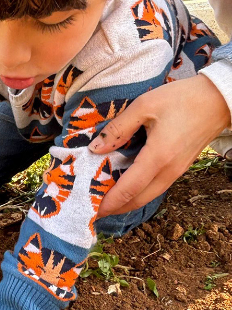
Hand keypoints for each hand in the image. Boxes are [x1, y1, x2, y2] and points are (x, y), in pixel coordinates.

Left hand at [90, 74, 230, 215]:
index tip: (91, 211)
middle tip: (93, 210)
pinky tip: (126, 187)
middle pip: (138, 200)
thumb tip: (95, 148)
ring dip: (127, 202)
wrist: (219, 99)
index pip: (129, 189)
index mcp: (158, 157)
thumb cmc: (182, 99)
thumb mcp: (144, 106)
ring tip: (106, 201)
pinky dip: (139, 192)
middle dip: (115, 208)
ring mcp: (177, 170)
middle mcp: (169, 170)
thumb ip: (118, 129)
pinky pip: (157, 186)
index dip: (109, 202)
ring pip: (149, 195)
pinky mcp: (181, 167)